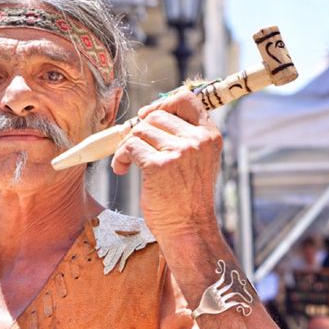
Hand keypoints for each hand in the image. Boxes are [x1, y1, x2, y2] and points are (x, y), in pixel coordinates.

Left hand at [111, 90, 221, 237]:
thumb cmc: (187, 198)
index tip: (146, 117)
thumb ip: (181, 137)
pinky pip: (129, 147)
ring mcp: (179, 152)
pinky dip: (119, 158)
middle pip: (155, 115)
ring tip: (127, 163)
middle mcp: (196, 140)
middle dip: (138, 131)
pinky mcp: (158, 166)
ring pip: (139, 131)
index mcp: (209, 136)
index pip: (185, 99)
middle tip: (132, 148)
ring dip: (126, 146)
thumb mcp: (196, 161)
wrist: (188, 229)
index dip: (161, 103)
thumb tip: (147, 114)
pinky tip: (122, 170)